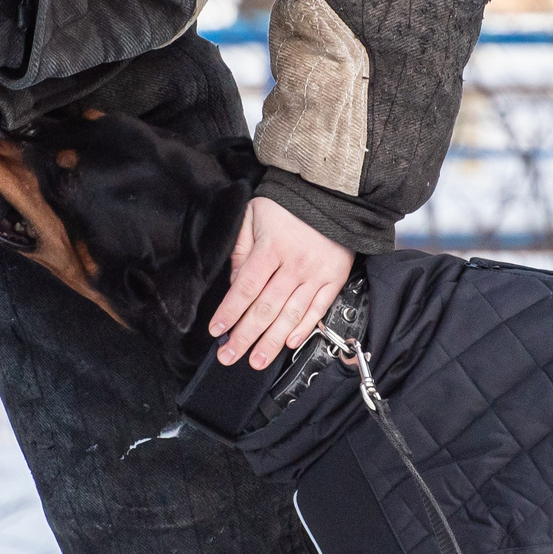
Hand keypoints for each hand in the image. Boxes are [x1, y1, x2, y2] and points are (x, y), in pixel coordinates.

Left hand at [210, 197, 354, 368]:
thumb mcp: (254, 215)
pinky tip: (289, 344)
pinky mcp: (335, 278)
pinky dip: (304, 329)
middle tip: (230, 356)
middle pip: (266, 308)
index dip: (230, 312)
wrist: (332, 193)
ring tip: (256, 361)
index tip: (217, 330)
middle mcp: (295, 264)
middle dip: (245, 336)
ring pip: (291, 315)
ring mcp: (317, 274)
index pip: (246, 287)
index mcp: (271, 248)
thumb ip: (241, 248)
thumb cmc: (288, 204)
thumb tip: (235, 281)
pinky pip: (319, 309)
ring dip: (272, 341)